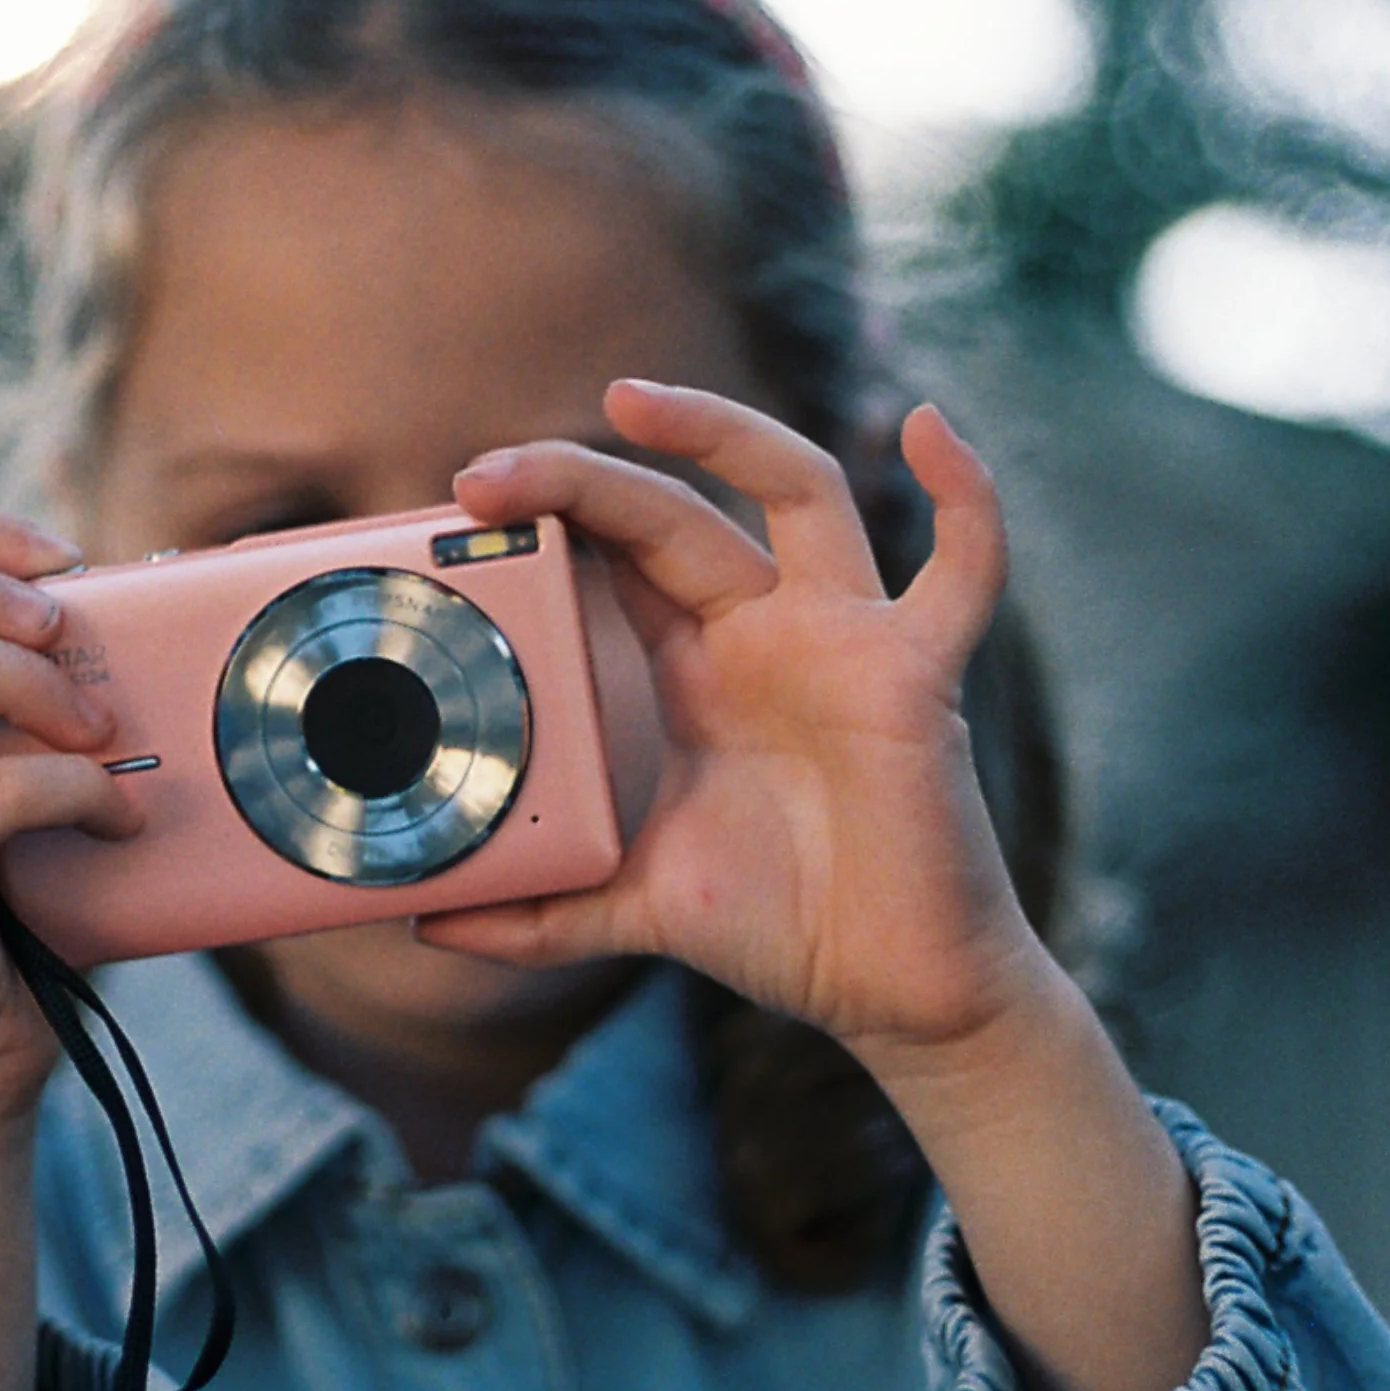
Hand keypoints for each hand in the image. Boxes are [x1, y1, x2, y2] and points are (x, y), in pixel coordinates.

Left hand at [429, 380, 1207, 1390]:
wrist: (890, 990)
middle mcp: (764, 630)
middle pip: (671, 511)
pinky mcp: (916, 675)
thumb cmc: (778, 925)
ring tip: (628, 400)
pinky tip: (929, 425)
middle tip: (484, 475)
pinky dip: (964, 497)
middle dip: (579, 477)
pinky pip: (966, 570)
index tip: (456, 514)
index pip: (611, 556)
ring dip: (718, 431)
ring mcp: (843, 639)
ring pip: (796, 491)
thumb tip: (423, 920)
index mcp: (692, 666)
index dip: (544, 519)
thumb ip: (535, 911)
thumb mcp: (632, 906)